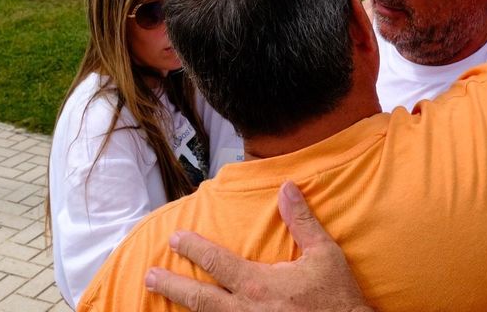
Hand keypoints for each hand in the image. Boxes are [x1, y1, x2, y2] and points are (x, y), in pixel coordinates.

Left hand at [144, 181, 372, 311]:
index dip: (192, 249)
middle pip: (199, 298)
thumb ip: (301, 220)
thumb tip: (287, 188)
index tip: (175, 239)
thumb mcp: (324, 254)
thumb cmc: (337, 298)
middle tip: (149, 275)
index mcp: (258, 284)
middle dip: (172, 285)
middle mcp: (245, 310)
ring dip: (182, 308)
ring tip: (161, 298)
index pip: (216, 261)